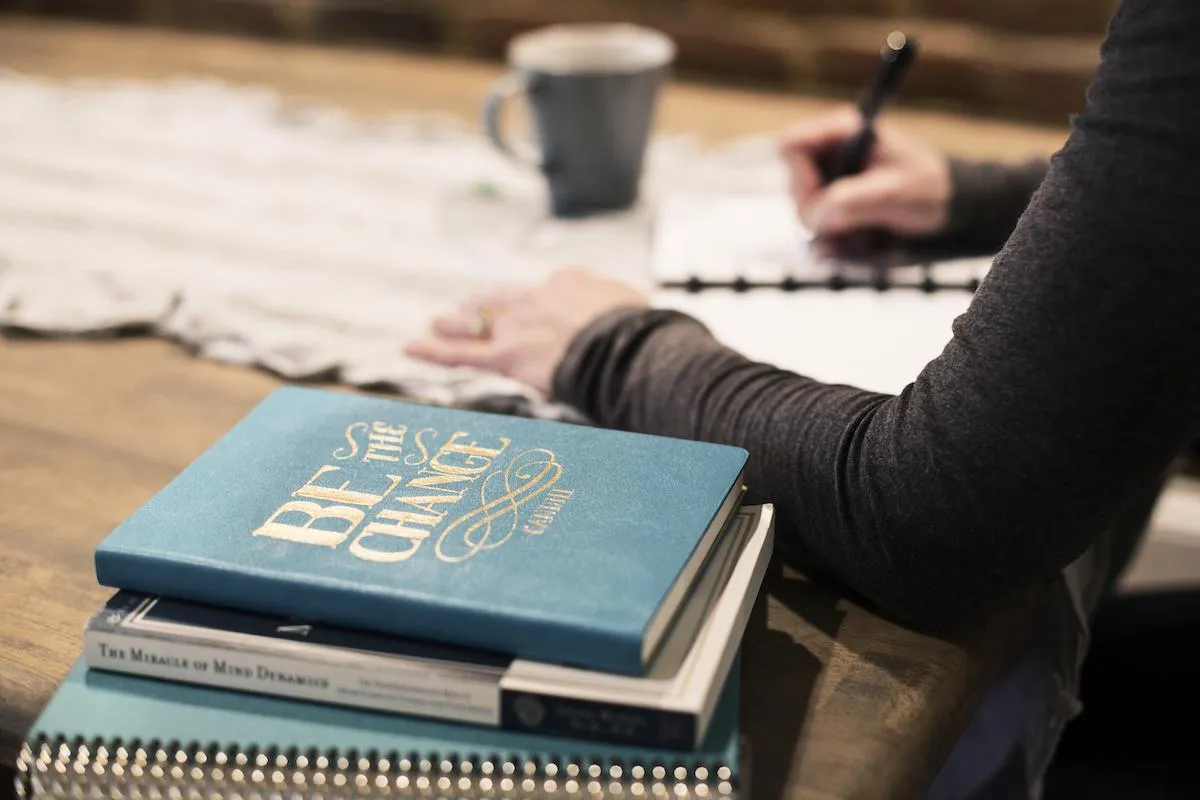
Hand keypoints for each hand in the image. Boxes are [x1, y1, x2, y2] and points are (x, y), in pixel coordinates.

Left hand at [404, 268, 648, 394]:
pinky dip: (433, 352)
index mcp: (566, 283)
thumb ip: (614, 307)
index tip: (541, 314)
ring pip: (478, 325)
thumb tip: (621, 310)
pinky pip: (461, 354)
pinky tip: (409, 347)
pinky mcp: (506, 356)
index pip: (544, 293)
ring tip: (436, 323)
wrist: (625, 344)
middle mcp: (535, 299)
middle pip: (502, 302)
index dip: (540, 306)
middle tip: (467, 307)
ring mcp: (518, 326)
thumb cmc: (640, 332)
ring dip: (455, 324)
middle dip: (483, 306)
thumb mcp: (631, 305)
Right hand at [780, 106, 951, 237]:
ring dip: (824, 229)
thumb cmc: (929, 186)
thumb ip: (852, 201)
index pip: (791, 145)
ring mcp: (831, 177)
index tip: (821, 202)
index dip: (798, 176)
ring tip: (856, 237)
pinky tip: (851, 243)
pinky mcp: (834, 200)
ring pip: (802, 207)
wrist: (949, 204)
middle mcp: (831, 150)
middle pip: (793, 182)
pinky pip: (815, 223)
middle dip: (814, 210)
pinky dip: (829, 238)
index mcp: (843, 131)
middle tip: (844, 226)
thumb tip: (815, 217)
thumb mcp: (892, 192)